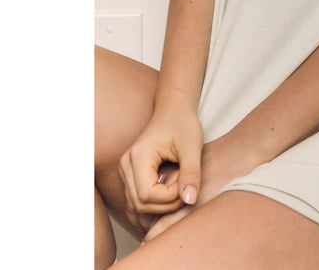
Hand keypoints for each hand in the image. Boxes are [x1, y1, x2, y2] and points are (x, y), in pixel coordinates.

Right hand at [118, 106, 203, 231]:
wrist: (174, 111)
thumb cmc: (183, 124)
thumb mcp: (192, 146)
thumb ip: (191, 173)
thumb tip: (190, 200)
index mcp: (138, 157)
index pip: (147, 195)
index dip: (169, 197)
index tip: (186, 182)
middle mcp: (126, 166)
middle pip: (140, 204)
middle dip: (166, 203)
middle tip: (185, 185)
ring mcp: (125, 173)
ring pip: (137, 207)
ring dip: (161, 206)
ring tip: (178, 185)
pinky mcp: (130, 177)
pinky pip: (136, 203)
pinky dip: (152, 207)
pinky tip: (169, 198)